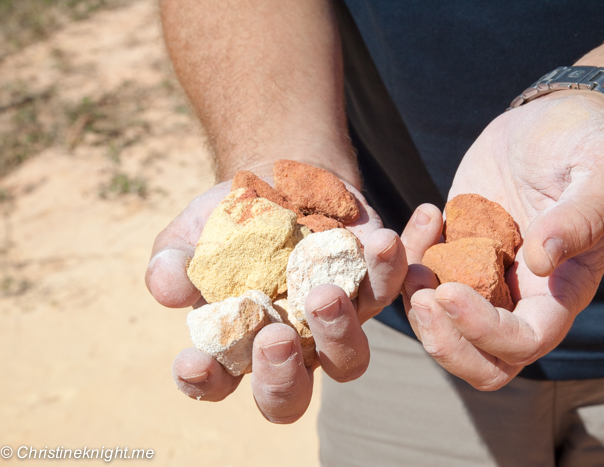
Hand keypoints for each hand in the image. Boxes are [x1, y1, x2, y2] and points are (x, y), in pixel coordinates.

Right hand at [146, 176, 405, 421]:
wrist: (281, 183)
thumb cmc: (230, 221)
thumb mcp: (193, 234)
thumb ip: (174, 262)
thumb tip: (167, 288)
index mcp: (239, 344)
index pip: (218, 382)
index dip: (204, 381)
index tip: (193, 361)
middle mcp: (290, 346)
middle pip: (290, 394)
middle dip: (282, 375)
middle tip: (275, 337)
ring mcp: (335, 323)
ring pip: (349, 357)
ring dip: (341, 332)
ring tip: (327, 292)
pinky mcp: (371, 287)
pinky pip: (388, 288)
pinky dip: (391, 268)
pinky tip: (385, 240)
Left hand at [401, 91, 603, 389]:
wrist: (557, 119)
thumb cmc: (593, 144)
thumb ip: (583, 217)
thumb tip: (542, 260)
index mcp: (561, 290)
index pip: (524, 341)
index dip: (484, 332)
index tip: (449, 293)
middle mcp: (520, 293)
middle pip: (483, 359)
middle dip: (445, 343)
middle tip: (421, 299)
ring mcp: (483, 273)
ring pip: (444, 326)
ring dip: (417, 306)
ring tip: (410, 259)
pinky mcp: (454, 246)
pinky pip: (423, 277)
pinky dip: (410, 262)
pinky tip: (426, 216)